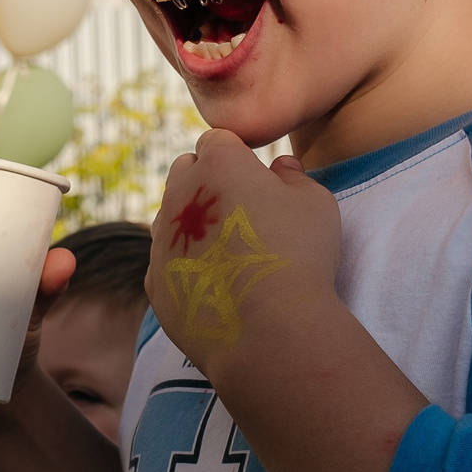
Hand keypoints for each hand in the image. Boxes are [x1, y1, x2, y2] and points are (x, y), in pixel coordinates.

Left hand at [149, 131, 342, 380]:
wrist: (270, 330)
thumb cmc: (300, 257)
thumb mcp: (316, 204)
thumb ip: (294, 177)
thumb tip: (279, 167)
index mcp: (219, 164)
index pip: (217, 141)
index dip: (237, 156)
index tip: (256, 179)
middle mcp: (180, 194)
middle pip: (185, 171)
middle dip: (206, 181)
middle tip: (241, 211)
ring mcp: (162, 238)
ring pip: (170, 216)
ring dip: (192, 223)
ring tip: (229, 251)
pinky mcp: (155, 280)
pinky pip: (166, 261)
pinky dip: (185, 265)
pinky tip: (216, 285)